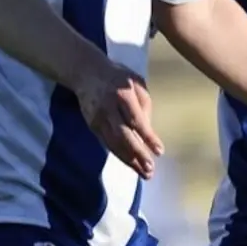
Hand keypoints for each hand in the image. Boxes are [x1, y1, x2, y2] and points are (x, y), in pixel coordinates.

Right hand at [73, 59, 163, 178]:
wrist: (86, 72)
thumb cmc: (119, 77)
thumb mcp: (138, 83)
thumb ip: (145, 105)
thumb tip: (147, 132)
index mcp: (123, 94)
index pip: (136, 120)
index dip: (148, 137)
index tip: (159, 151)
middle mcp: (109, 108)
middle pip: (123, 135)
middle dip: (137, 154)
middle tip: (150, 169)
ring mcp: (98, 118)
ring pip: (113, 143)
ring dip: (129, 160)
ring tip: (144, 173)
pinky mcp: (92, 125)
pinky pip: (107, 143)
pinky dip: (119, 155)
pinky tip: (132, 164)